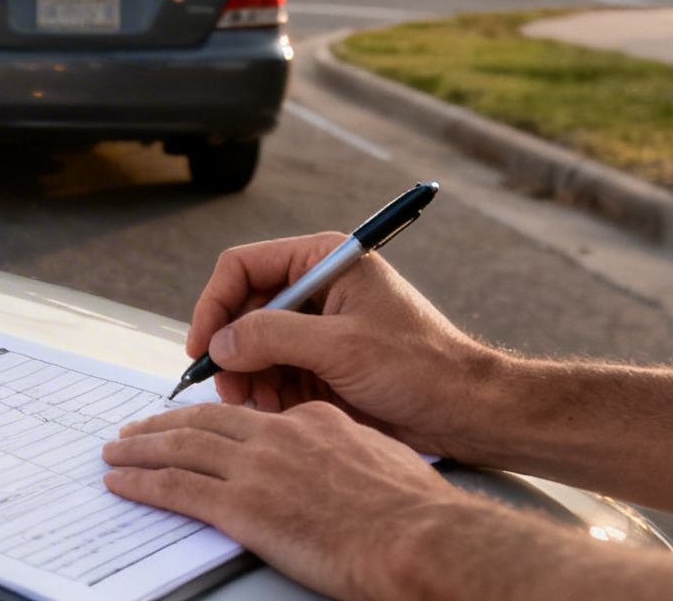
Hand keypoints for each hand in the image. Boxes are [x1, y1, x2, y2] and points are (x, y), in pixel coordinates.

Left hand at [103, 401, 472, 600]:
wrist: (418, 538)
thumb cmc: (415, 511)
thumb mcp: (381, 458)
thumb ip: (346, 452)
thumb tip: (337, 463)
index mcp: (311, 421)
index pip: (248, 417)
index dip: (210, 419)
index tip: (191, 425)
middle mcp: (276, 436)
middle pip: (202, 423)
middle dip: (161, 425)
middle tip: (134, 429)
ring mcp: (256, 469)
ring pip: (179, 449)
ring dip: (139, 449)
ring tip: (115, 450)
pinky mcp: (242, 507)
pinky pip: (175, 489)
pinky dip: (140, 482)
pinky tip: (120, 481)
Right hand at [186, 233, 503, 459]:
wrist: (469, 413)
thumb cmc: (421, 367)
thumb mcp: (341, 346)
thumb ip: (272, 337)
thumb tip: (218, 343)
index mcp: (325, 260)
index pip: (243, 267)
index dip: (214, 304)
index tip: (203, 346)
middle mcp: (317, 288)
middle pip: (244, 310)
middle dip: (232, 350)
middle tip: (228, 389)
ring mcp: (319, 328)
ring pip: (254, 346)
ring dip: (248, 377)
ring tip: (257, 407)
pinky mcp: (323, 364)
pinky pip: (275, 373)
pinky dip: (267, 394)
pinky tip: (276, 413)